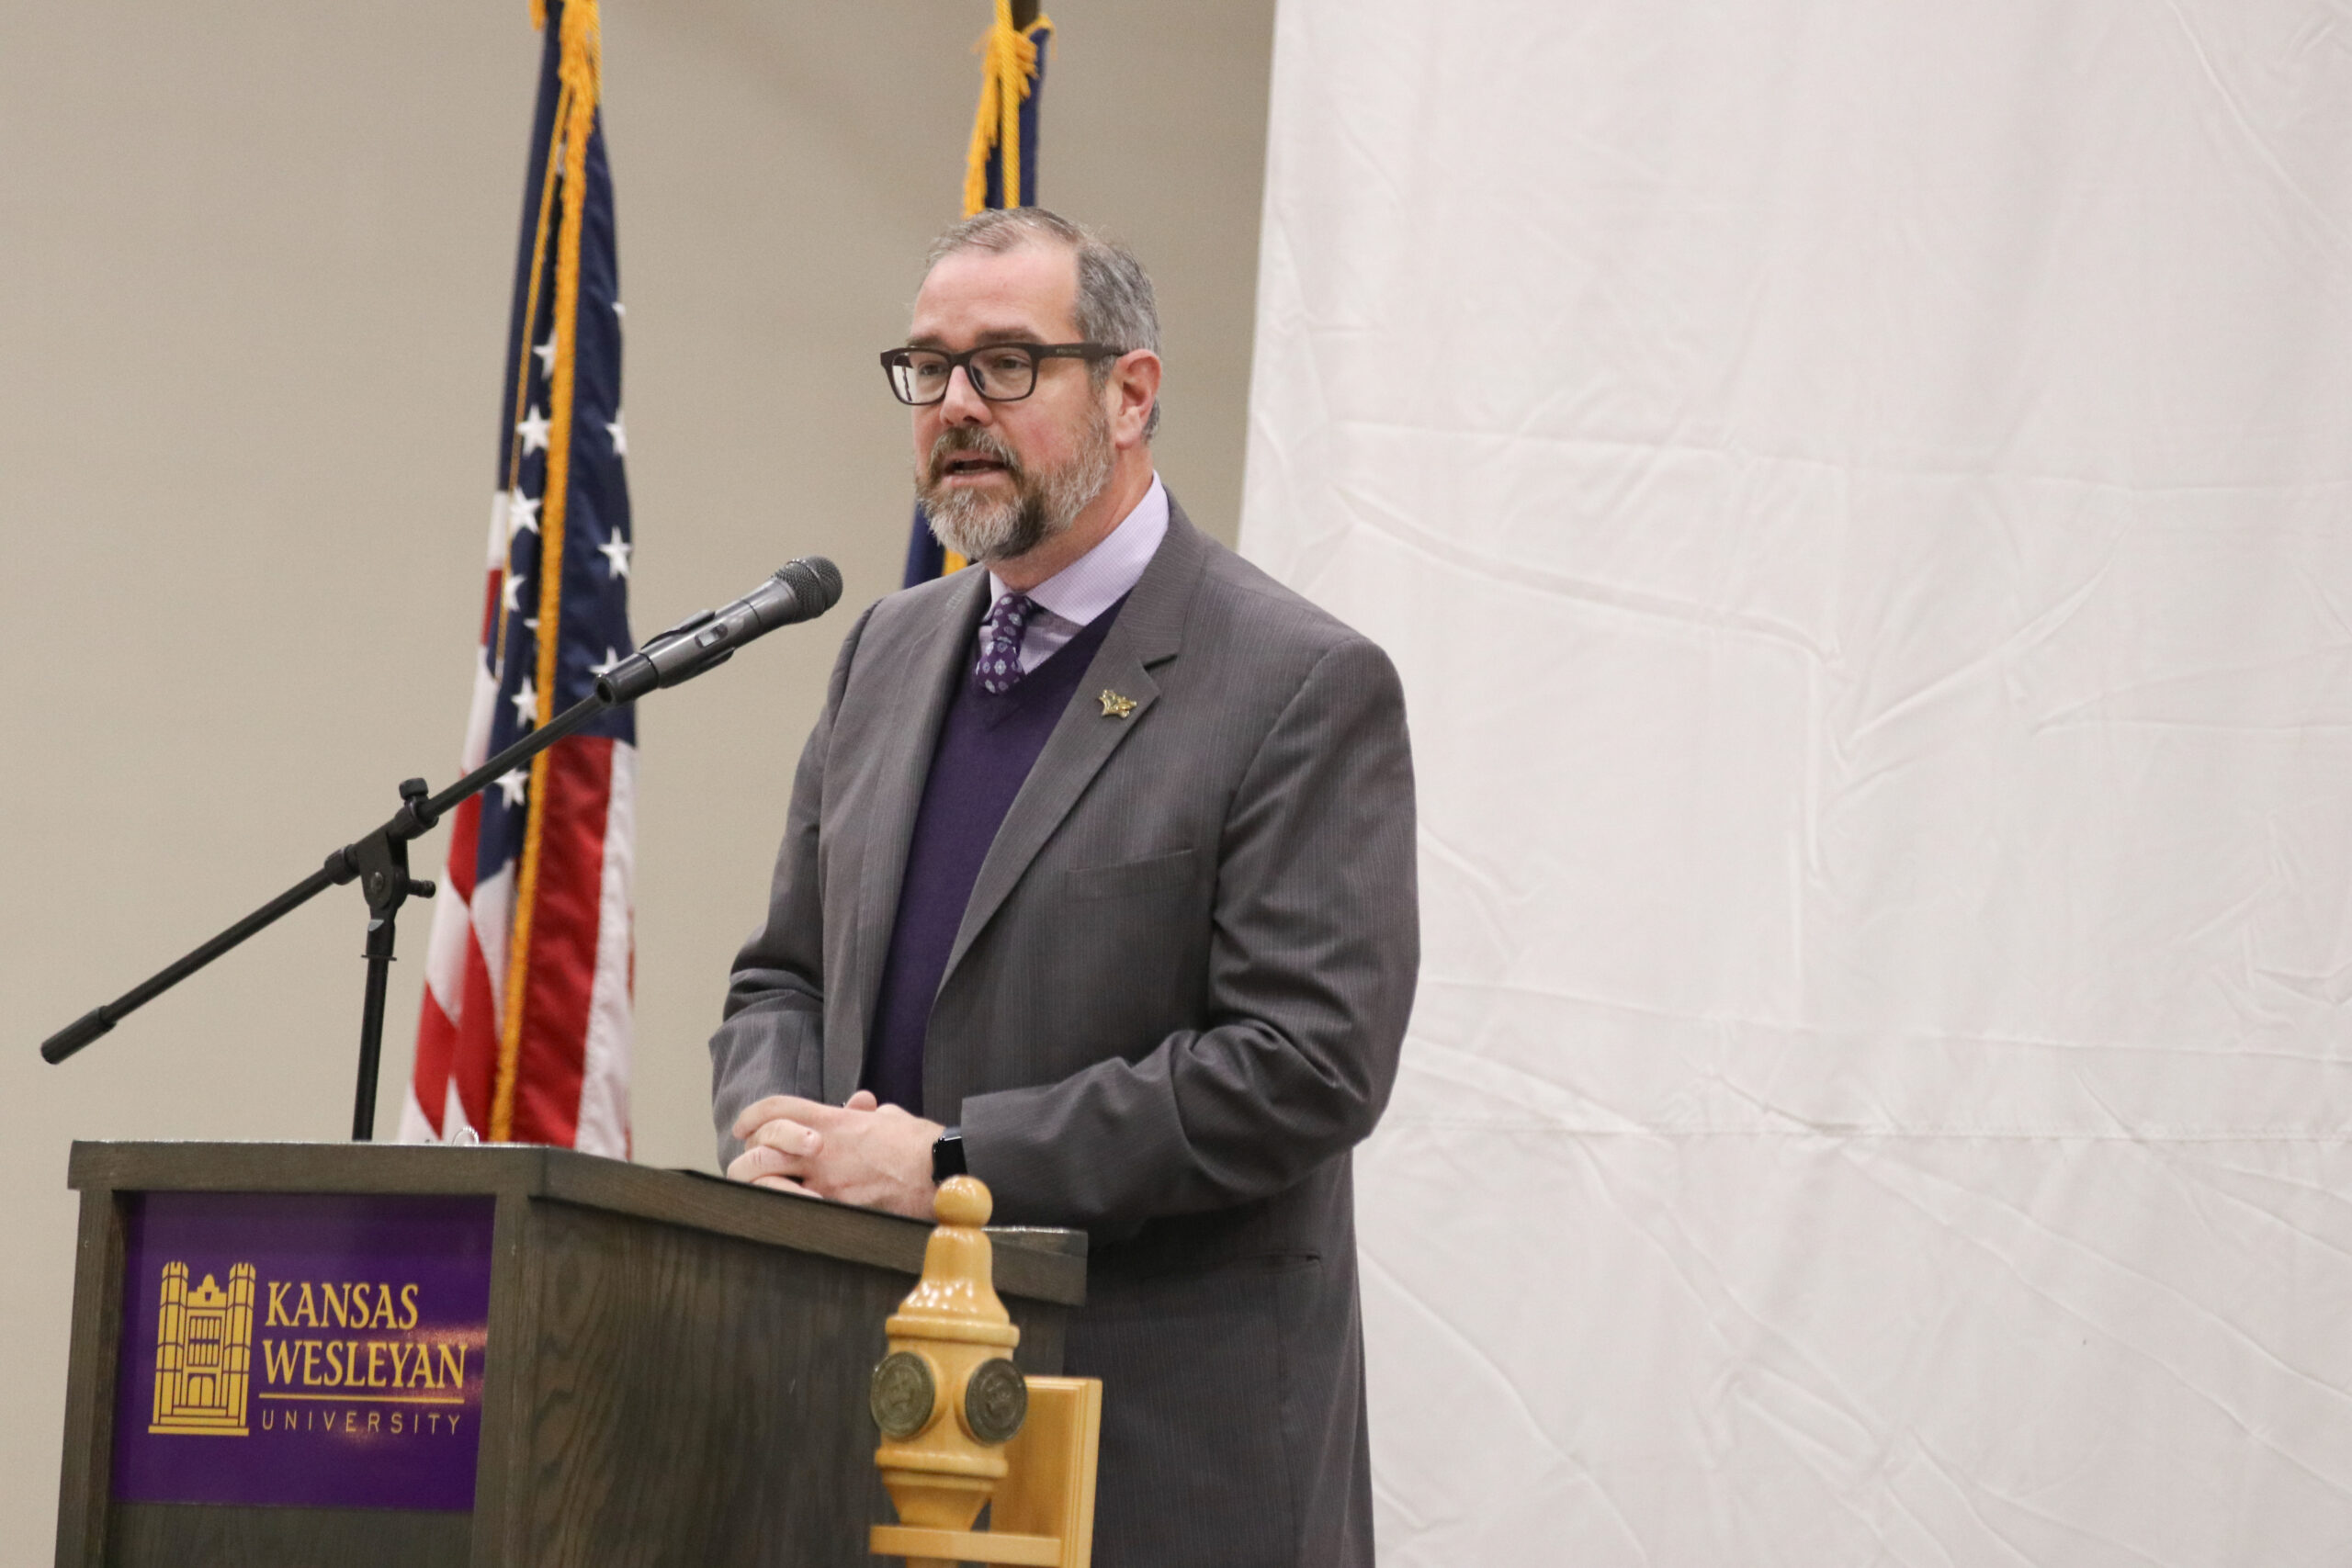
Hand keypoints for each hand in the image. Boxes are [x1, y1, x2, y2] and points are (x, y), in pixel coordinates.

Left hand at [727, 1090, 942, 1217]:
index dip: (753, 1115)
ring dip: (760, 1188)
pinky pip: (795, 1210)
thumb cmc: (922, 1142)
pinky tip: (787, 1212)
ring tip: (763, 1191)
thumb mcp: (891, 1117)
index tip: (742, 1127)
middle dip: (749, 1157)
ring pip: (768, 1185)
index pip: (778, 1109)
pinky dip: (785, 1210)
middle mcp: (822, 1150)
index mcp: (833, 1121)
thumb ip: (867, 1113)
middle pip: (760, 1150)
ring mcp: (826, 1183)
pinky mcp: (836, 1210)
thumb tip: (861, 1106)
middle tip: (752, 1163)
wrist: (940, 1170)